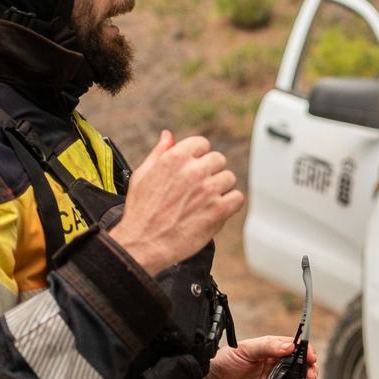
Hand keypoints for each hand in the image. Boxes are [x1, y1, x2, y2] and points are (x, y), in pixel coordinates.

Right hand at [112, 130, 242, 275]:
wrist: (143, 243)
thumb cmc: (140, 212)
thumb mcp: (142, 174)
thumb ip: (159, 152)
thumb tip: (168, 136)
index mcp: (175, 158)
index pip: (202, 144)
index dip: (198, 157)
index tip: (194, 168)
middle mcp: (194, 170)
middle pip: (218, 160)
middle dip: (210, 172)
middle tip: (198, 188)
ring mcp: (208, 190)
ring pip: (229, 178)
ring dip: (220, 188)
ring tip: (204, 202)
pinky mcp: (219, 210)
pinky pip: (237, 198)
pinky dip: (230, 204)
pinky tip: (216, 210)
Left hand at [205, 334, 317, 378]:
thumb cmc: (224, 362)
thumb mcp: (245, 350)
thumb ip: (267, 346)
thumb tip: (289, 346)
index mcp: (271, 350)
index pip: (294, 347)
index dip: (306, 351)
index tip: (311, 356)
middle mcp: (275, 365)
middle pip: (300, 366)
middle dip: (309, 369)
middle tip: (311, 374)